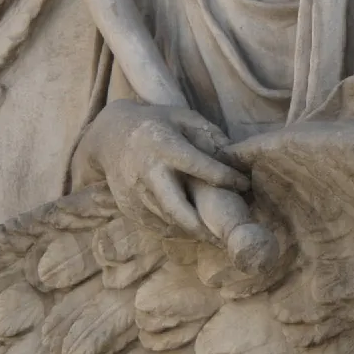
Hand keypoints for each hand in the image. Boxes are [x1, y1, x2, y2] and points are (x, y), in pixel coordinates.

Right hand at [78, 100, 250, 240]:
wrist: (109, 136)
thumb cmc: (156, 124)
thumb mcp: (183, 117)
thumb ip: (208, 133)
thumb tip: (235, 155)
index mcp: (164, 146)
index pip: (198, 165)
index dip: (223, 176)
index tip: (244, 184)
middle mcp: (148, 172)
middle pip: (176, 207)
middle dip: (202, 225)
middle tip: (226, 236)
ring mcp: (135, 192)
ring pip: (167, 221)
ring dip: (193, 231)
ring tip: (216, 236)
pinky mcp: (128, 206)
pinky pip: (155, 225)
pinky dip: (176, 231)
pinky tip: (193, 230)